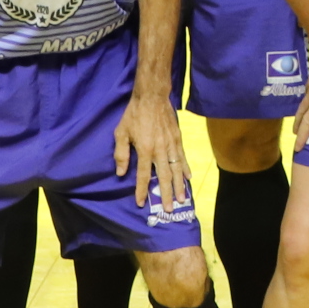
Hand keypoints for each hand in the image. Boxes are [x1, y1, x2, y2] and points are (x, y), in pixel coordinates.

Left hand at [116, 89, 194, 219]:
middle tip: (169, 210)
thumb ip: (121, 154)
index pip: (142, 175)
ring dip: (179, 186)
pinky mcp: (178, 139)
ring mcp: (171, 145)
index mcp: (145, 150)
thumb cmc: (134, 115)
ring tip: (182, 199)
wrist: (152, 97)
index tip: (140, 203)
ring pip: (176, 170)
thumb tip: (120, 173)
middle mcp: (159, 150)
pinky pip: (182, 158)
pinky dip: (186, 169)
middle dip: (166, 195)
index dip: (141, 190)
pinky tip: (188, 179)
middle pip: (164, 177)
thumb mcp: (121, 133)